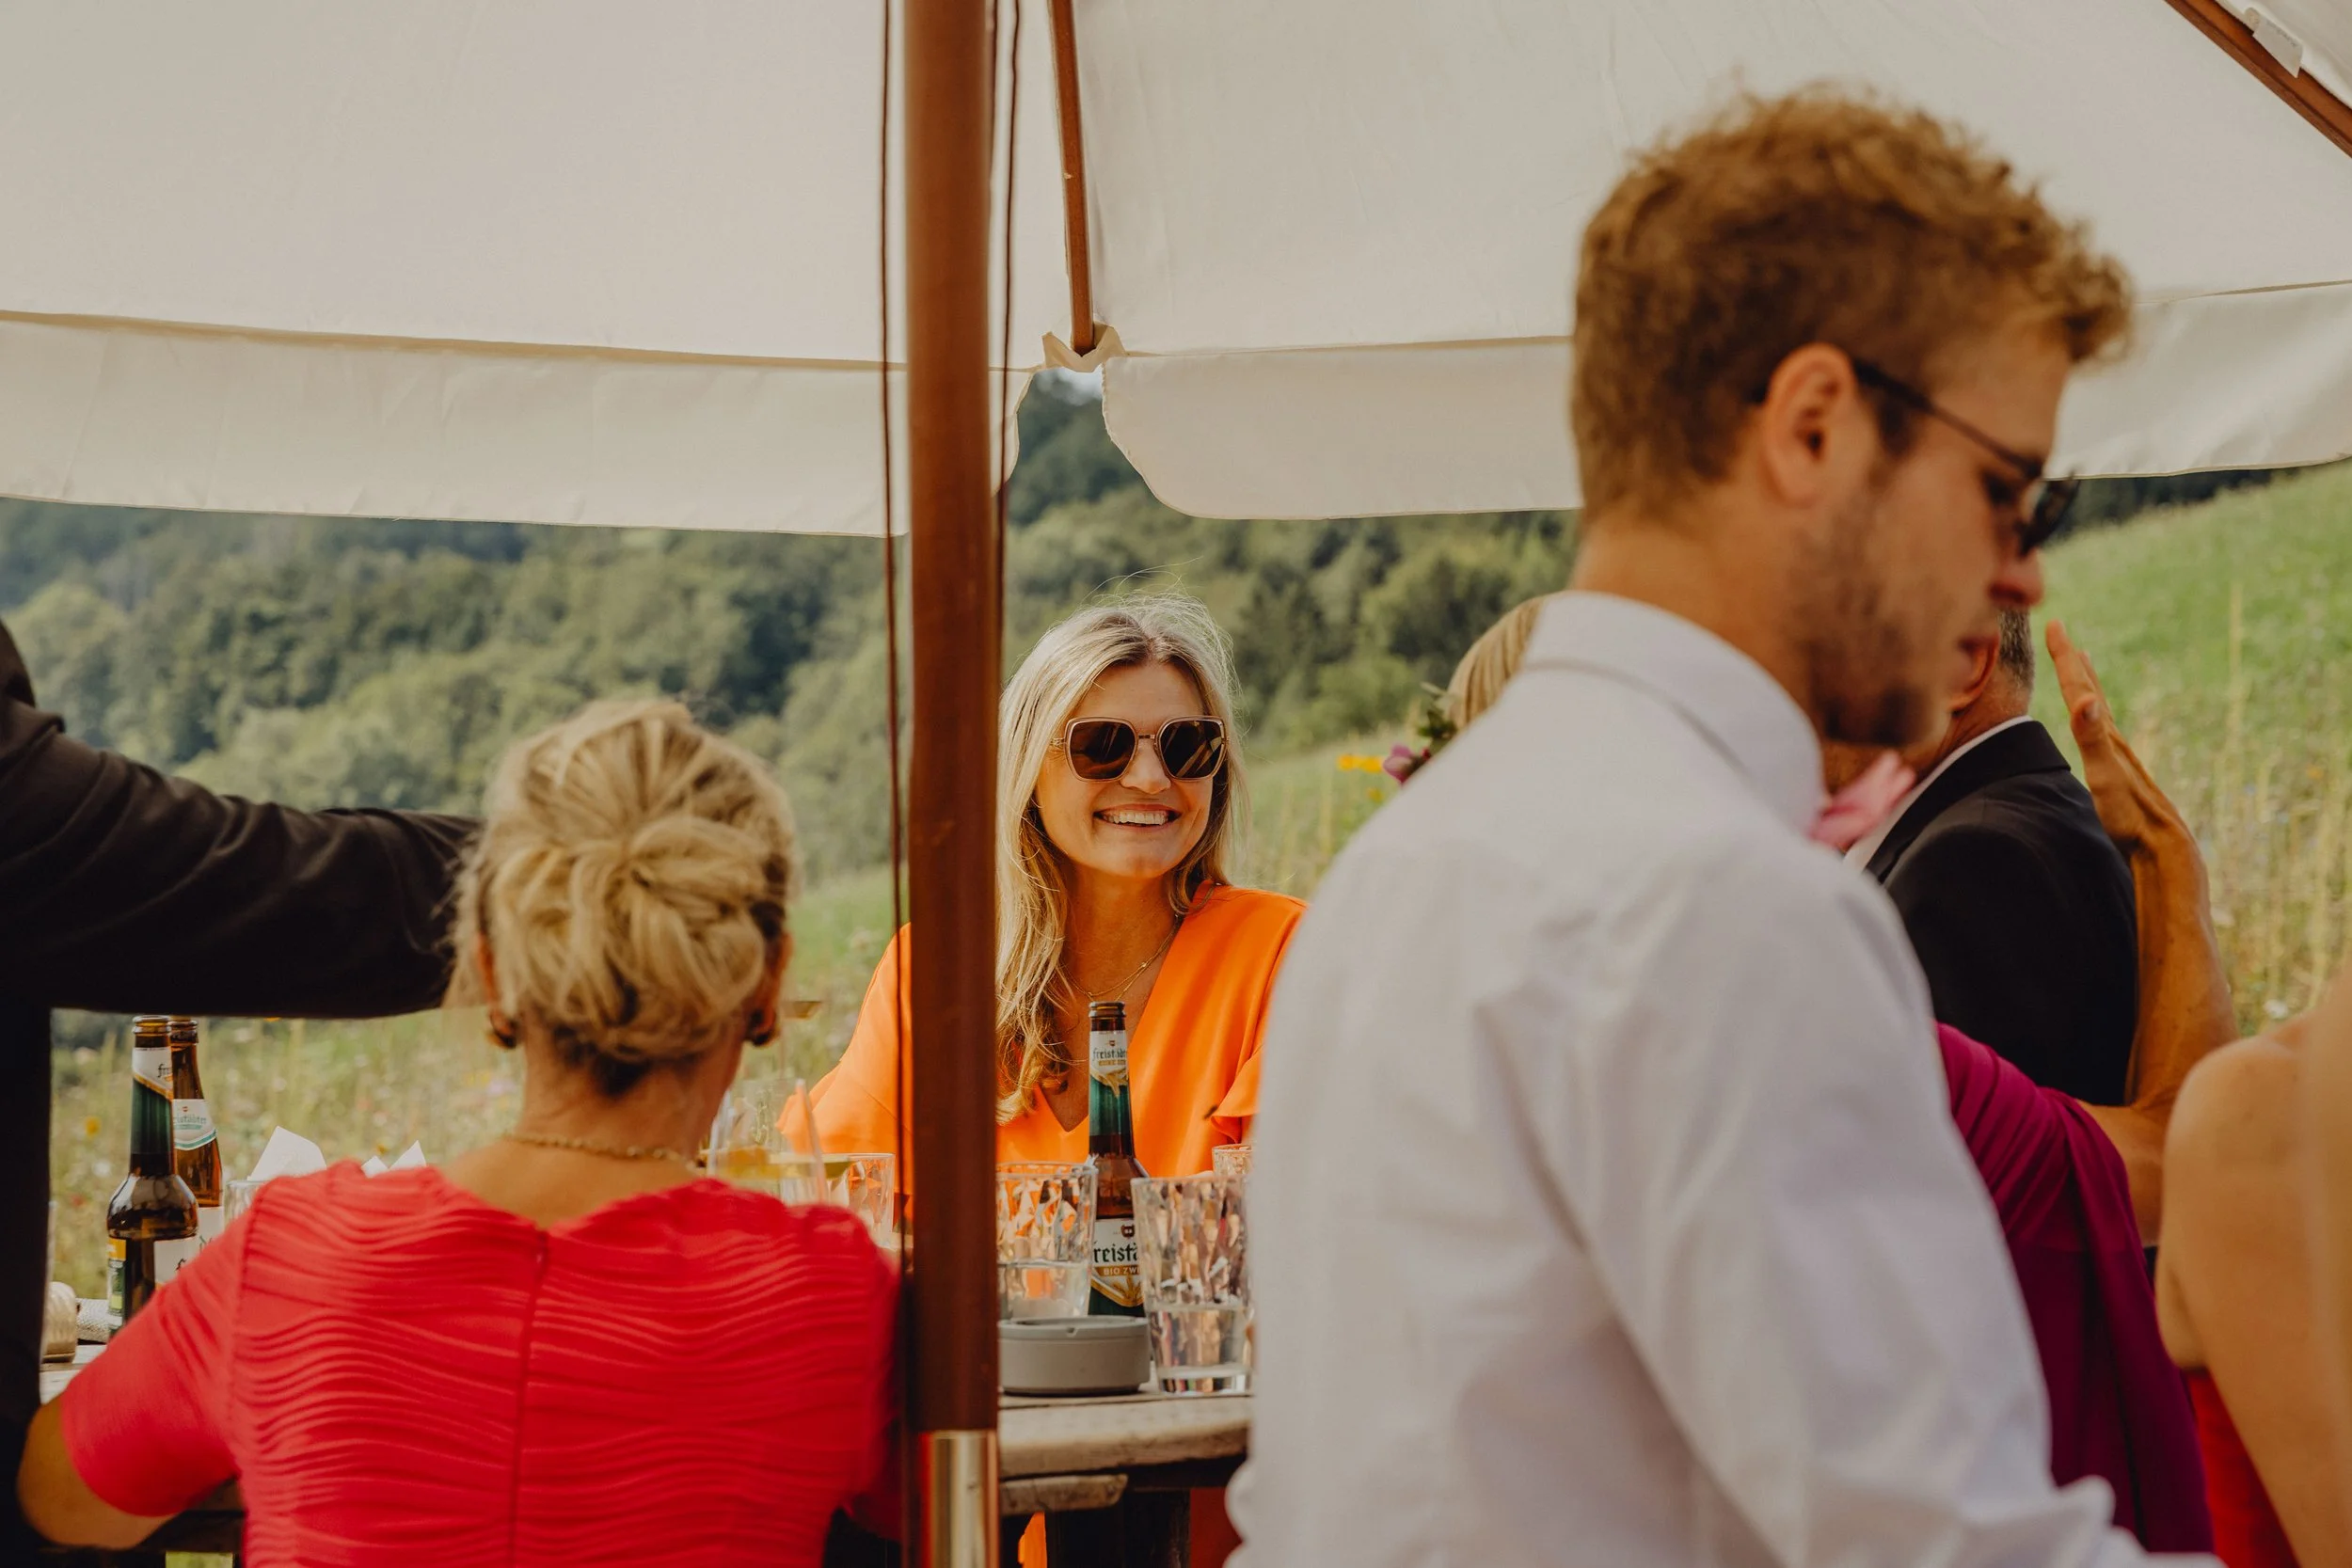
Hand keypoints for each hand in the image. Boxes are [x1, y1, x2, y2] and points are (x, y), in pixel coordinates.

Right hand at [2047, 619, 2182, 852]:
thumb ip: (2092, 737)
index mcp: (2104, 734)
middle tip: (2062, 635)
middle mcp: (2111, 737)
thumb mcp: (2104, 774)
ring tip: (2084, 664)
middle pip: (2089, 690)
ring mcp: (2116, 753)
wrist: (2160, 844)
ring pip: (2097, 706)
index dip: (2065, 657)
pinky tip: (2096, 719)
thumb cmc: (2129, 814)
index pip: (2079, 687)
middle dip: (2072, 660)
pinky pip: (2100, 728)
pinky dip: (2093, 712)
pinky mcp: (2117, 769)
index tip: (2056, 625)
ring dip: (2086, 682)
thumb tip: (2086, 700)